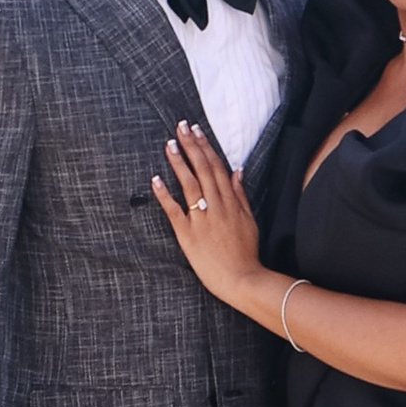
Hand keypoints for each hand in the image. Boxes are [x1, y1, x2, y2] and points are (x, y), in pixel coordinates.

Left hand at [151, 118, 262, 307]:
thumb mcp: (250, 220)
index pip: (217, 167)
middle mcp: (217, 206)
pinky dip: (164, 194)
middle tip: (180, 126)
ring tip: (170, 144)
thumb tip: (238, 171)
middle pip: (203, 170)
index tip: (197, 131)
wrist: (243, 279)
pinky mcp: (188, 235)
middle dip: (191, 146)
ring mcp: (202, 219)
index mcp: (231, 202)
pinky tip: (155, 179)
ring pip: (189, 185)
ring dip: (179, 163)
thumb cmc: (246, 252)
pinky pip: (174, 210)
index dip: (205, 147)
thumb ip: (241, 195)